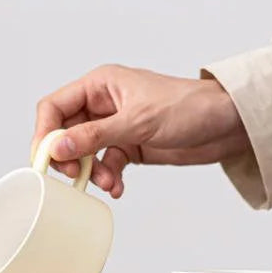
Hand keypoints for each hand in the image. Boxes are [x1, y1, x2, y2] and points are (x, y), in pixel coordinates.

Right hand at [32, 65, 249, 197]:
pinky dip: (109, 178)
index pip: (54, 107)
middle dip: (70, 158)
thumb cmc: (189, 108)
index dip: (45, 134)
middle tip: (77, 175)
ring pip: (85, 153)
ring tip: (109, 182)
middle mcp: (103, 104)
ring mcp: (114, 127)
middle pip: (65, 134)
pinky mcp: (128, 146)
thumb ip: (95, 136)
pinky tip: (119, 187)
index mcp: (100, 85)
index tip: (46, 160)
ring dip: (92, 172)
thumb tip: (59, 148)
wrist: (226, 124)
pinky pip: (105, 165)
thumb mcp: (137, 122)